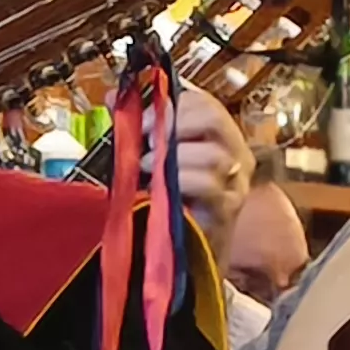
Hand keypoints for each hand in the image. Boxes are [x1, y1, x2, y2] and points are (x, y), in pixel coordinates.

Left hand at [147, 86, 254, 249]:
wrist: (188, 252)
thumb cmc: (171, 201)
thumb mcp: (156, 158)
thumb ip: (140, 127)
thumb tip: (113, 97)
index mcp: (220, 134)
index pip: (205, 102)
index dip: (171, 105)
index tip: (143, 120)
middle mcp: (236, 153)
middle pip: (214, 119)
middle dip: (174, 125)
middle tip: (147, 141)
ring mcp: (236, 182)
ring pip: (213, 154)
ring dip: (174, 157)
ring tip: (146, 168)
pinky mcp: (228, 209)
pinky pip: (209, 186)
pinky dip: (181, 181)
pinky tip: (158, 187)